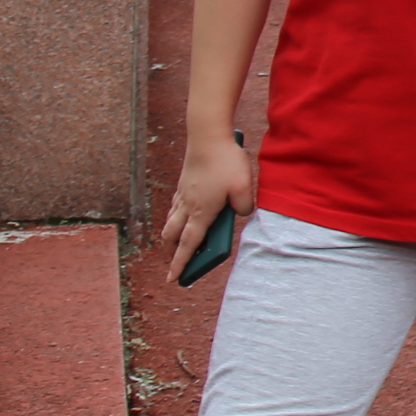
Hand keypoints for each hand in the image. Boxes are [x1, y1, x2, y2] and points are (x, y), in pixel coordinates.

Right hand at [152, 126, 255, 279]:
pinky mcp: (183, 183)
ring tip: (174, 244)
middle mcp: (187, 206)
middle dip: (171, 253)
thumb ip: (244, 207)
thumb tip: (240, 212)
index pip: (189, 246)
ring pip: (171, 221)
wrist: (207, 135)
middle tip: (173, 265)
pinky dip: (174, 217)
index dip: (180, 265)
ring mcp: (183, 194)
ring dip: (170, 236)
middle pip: (173, 236)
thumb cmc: (226, 162)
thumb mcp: (245, 188)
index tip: (172, 280)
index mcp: (202, 212)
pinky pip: (175, 206)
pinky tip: (181, 214)